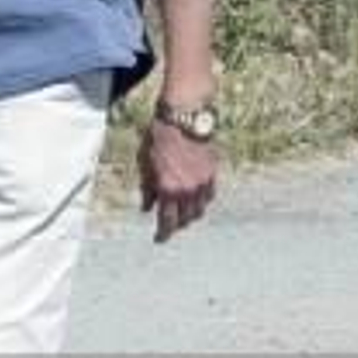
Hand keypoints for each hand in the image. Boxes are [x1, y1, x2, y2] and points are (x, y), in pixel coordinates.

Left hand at [138, 119, 217, 243]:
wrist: (184, 118)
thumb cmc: (159, 137)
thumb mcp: (145, 163)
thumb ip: (147, 188)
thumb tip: (146, 207)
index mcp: (168, 189)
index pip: (167, 221)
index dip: (163, 234)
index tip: (159, 239)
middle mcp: (187, 190)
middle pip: (185, 219)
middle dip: (176, 225)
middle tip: (169, 225)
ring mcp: (202, 182)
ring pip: (199, 210)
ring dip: (190, 215)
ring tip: (182, 214)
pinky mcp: (212, 173)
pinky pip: (209, 196)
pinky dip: (201, 201)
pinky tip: (195, 200)